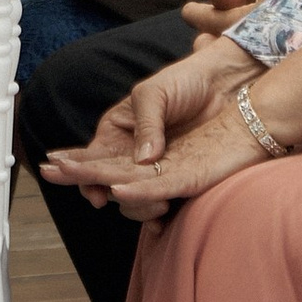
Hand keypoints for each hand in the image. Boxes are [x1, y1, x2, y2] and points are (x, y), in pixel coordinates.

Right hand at [39, 33, 261, 199]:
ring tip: (137, 202)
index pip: (92, 157)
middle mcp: (132, 153)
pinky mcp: (181, 174)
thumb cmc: (183, 82)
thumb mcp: (154, 94)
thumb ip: (146, 124)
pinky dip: (154, 210)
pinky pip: (162, 197)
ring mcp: (156, 166)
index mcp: (118, 130)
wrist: (221, 84)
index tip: (80, 182)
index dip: (80, 172)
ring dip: (132, 205)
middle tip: (99, 198)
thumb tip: (142, 159)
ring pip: (132, 196)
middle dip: (99, 192)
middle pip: (107, 181)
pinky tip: (156, 220)